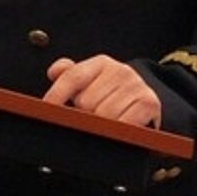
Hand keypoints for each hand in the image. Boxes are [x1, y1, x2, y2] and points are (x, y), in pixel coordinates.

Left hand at [42, 54, 160, 127]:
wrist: (148, 103)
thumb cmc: (112, 96)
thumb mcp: (91, 82)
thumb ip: (69, 76)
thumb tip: (54, 72)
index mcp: (101, 63)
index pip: (73, 76)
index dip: (57, 94)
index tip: (47, 109)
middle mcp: (120, 70)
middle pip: (86, 101)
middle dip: (85, 115)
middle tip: (91, 118)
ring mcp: (136, 86)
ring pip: (104, 116)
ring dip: (103, 126)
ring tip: (106, 125)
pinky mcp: (149, 103)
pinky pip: (124, 124)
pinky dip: (119, 131)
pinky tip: (119, 130)